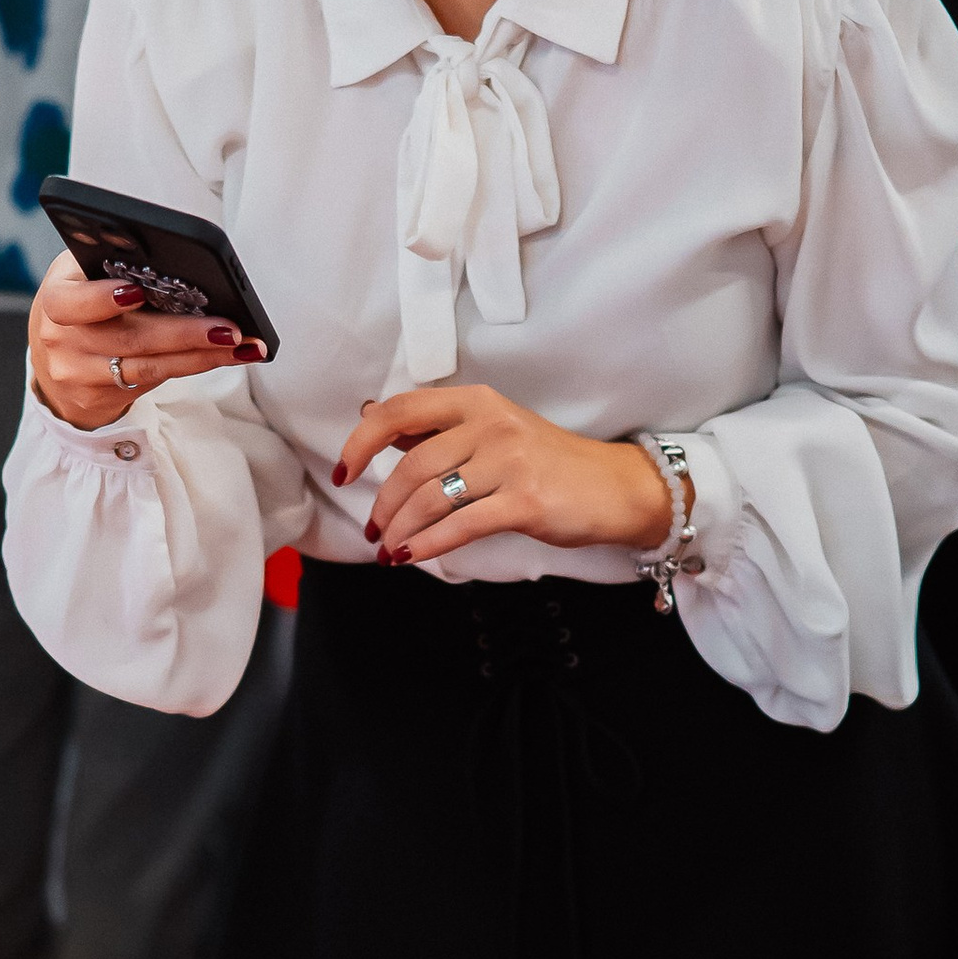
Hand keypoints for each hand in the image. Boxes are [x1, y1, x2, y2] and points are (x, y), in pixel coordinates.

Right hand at [26, 253, 265, 430]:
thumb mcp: (80, 277)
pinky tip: (228, 356)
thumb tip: (174, 262)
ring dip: (202, 355)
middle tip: (228, 327)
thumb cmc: (80, 305)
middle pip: (128, 338)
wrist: (55, 362)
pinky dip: (196, 365)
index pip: (71, 302)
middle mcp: (62, 340)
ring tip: (242, 343)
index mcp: (55, 297)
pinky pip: (155, 380)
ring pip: (149, 366)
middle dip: (184, 333)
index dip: (102, 299)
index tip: (137, 292)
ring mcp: (80, 375)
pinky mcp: (102, 397)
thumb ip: (111, 266)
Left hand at [340, 386, 672, 566]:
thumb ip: (436, 429)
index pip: (400, 411)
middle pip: (411, 466)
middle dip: (383, 504)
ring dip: (400, 529)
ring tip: (390, 548)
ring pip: (430, 499)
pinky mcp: (524, 501)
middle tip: (374, 529)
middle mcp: (491, 424)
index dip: (361, 443)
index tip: (344, 473)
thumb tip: (371, 419)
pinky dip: (427, 545)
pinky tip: (411, 556)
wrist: (614, 487)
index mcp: (476, 402)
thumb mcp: (491, 430)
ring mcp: (509, 462)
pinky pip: (460, 526)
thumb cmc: (546, 462)